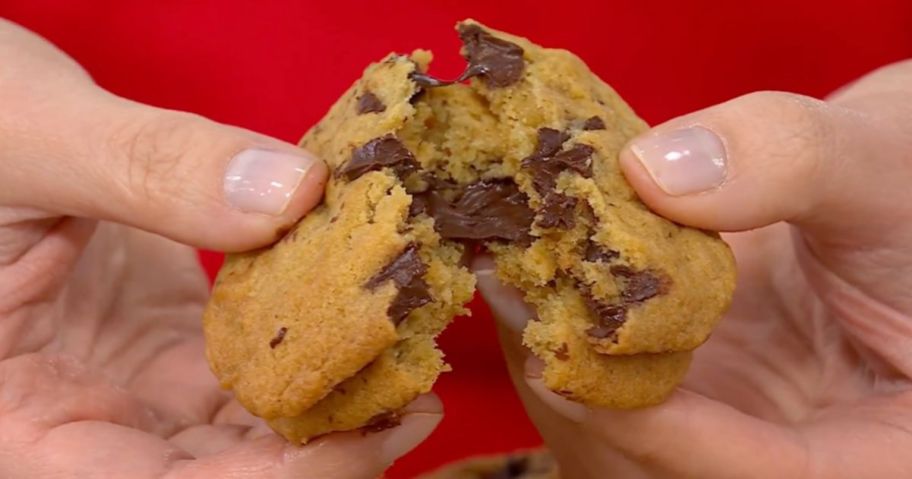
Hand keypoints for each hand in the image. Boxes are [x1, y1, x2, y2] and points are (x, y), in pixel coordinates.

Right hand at [0, 19, 440, 477]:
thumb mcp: (31, 139)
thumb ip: (150, 168)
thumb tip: (293, 193)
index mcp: (13, 419)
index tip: (365, 438)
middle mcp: (75, 421)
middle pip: (215, 476)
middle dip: (321, 453)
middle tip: (412, 397)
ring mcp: (128, 385)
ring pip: (244, 430)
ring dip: (331, 403)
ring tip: (407, 356)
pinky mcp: (169, 342)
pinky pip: (253, 368)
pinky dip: (312, 346)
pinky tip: (361, 315)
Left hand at [474, 59, 911, 477]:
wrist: (875, 193)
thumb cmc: (902, 192)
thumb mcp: (879, 169)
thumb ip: (790, 161)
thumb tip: (648, 170)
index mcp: (878, 450)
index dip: (664, 433)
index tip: (574, 357)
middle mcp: (789, 452)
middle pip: (662, 474)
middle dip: (579, 397)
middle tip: (512, 291)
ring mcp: (725, 430)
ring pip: (614, 447)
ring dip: (552, 365)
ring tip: (509, 271)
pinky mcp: (683, 395)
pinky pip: (602, 401)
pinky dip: (560, 341)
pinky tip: (533, 274)